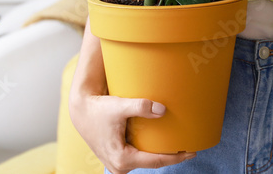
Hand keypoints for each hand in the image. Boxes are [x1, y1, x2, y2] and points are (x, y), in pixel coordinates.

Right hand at [69, 92, 195, 172]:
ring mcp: (117, 164)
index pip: (156, 161)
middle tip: (189, 147)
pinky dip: (149, 151)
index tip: (192, 151)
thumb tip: (162, 109)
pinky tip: (159, 143)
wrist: (81, 111)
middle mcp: (119, 166)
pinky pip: (138, 157)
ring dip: (160, 154)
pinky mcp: (117, 158)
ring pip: (145, 161)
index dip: (176, 157)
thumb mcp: (119, 106)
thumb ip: (140, 106)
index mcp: (122, 159)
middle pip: (152, 163)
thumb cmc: (98, 109)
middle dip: (171, 156)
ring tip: (177, 144)